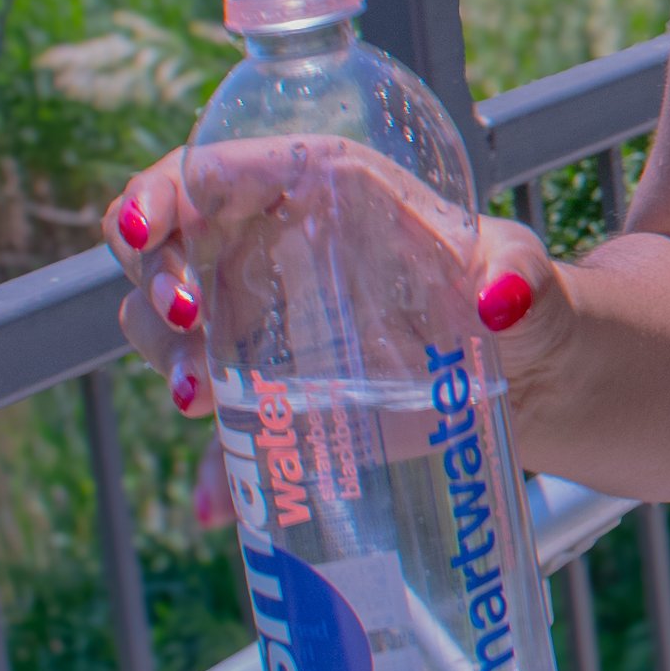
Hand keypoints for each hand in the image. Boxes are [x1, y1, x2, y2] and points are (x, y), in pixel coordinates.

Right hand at [103, 146, 556, 418]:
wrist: (526, 373)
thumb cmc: (516, 293)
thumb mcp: (522, 275)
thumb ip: (519, 278)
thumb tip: (501, 302)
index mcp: (316, 188)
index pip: (208, 171)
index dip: (159, 192)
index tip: (143, 230)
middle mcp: (270, 244)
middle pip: (165, 247)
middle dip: (151, 284)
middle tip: (186, 327)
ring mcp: (261, 318)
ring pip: (169, 325)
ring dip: (166, 358)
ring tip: (199, 400)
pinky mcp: (272, 388)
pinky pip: (219, 418)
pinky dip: (211, 462)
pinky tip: (219, 498)